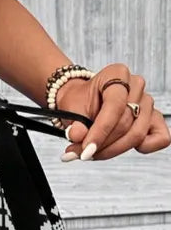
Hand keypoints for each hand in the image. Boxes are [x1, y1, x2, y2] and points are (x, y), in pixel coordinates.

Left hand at [55, 63, 170, 161]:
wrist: (82, 103)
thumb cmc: (79, 102)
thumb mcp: (70, 109)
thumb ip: (74, 123)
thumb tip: (77, 136)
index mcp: (117, 74)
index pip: (115, 105)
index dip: (100, 132)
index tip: (86, 151)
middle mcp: (136, 85)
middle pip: (125, 124)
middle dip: (102, 145)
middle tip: (82, 154)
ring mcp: (146, 102)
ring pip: (137, 134)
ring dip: (113, 150)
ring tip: (91, 153)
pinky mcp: (153, 119)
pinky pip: (160, 138)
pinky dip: (144, 148)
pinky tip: (119, 147)